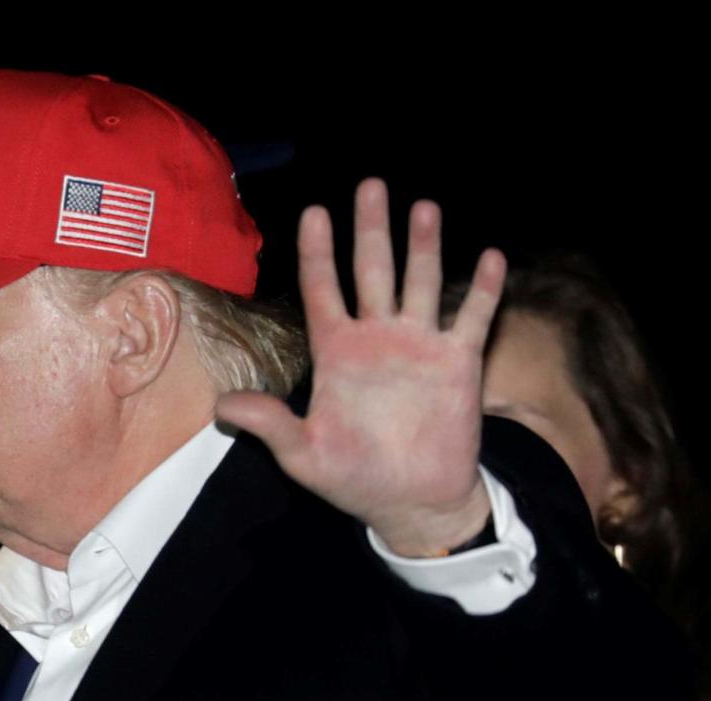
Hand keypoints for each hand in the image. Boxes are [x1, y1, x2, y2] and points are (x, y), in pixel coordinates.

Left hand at [215, 179, 505, 556]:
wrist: (412, 504)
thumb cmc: (353, 479)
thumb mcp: (303, 455)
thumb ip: (269, 424)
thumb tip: (220, 408)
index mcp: (337, 351)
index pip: (322, 289)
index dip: (317, 252)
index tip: (314, 212)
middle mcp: (377, 338)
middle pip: (372, 270)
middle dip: (371, 229)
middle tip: (371, 186)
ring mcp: (419, 346)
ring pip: (421, 282)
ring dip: (423, 246)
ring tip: (423, 207)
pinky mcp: (458, 363)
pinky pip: (473, 318)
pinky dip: (482, 289)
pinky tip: (489, 256)